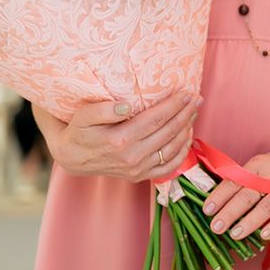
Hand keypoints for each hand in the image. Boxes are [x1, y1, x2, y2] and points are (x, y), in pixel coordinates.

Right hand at [32, 94, 198, 181]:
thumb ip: (104, 109)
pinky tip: (187, 137)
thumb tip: (127, 106)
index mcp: (120, 139)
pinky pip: (168, 167)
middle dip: (185, 114)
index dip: (174, 105)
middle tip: (197, 98)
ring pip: (171, 149)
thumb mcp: (84, 115)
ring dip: (186, 129)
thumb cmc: (79, 130)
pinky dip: (182, 153)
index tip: (186, 92)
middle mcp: (132, 157)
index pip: (155, 119)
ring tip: (194, 113)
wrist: (72, 157)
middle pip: (168, 132)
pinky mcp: (139, 177)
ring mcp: (137, 169)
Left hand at [202, 146, 269, 241]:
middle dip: (228, 213)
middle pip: (245, 196)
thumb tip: (226, 195)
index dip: (219, 196)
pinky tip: (265, 235)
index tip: (206, 209)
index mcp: (258, 165)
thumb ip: (249, 177)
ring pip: (264, 207)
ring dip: (248, 222)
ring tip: (235, 234)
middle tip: (215, 227)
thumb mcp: (266, 162)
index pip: (234, 182)